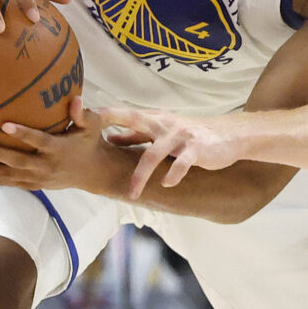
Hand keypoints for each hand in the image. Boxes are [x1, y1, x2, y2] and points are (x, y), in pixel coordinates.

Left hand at [0, 99, 103, 191]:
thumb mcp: (92, 127)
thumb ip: (84, 114)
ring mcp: (36, 178)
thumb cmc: (89, 142)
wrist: (93, 173)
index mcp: (58, 150)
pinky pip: (3, 183)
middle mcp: (45, 167)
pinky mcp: (29, 185)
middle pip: (16, 162)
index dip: (24, 134)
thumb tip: (76, 99)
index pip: (39, 142)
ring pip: (5, 177)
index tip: (5, 125)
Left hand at [93, 105, 245, 198]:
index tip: (80, 117)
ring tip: (131, 194)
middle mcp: (164, 124)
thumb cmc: (189, 135)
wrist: (227, 136)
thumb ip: (137, 135)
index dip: (105, 114)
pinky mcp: (196, 149)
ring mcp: (180, 136)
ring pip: (154, 154)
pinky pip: (181, 164)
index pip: (125, 114)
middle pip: (135, 121)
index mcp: (154, 119)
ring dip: (141, 175)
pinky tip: (166, 185)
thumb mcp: (161, 132)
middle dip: (115, 125)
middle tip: (93, 137)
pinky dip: (172, 176)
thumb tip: (109, 138)